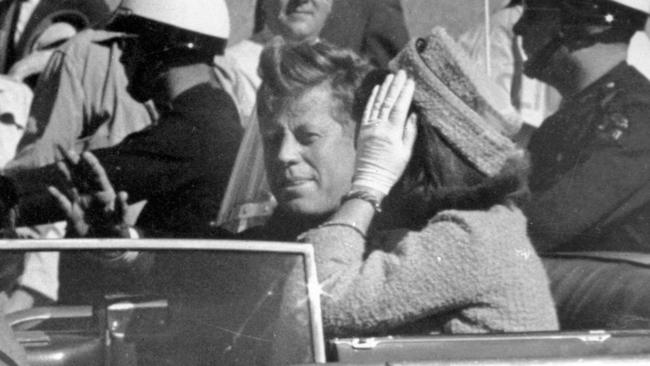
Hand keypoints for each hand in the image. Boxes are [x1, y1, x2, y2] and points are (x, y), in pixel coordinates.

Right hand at [48, 149, 129, 236]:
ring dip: (65, 174)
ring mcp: (81, 202)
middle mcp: (92, 194)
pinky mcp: (73, 214)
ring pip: (71, 185)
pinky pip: (64, 204)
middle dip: (75, 163)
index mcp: (105, 193)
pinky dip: (57, 197)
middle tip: (67, 150)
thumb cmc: (118, 227)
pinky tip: (51, 189)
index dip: (92, 164)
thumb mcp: (122, 218)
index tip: (85, 154)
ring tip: (59, 162)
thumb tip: (123, 193)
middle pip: (82, 175)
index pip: (97, 175)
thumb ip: (122, 206)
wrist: (107, 242)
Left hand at [353, 70, 416, 195]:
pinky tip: (377, 89)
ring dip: (384, 89)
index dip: (405, 93)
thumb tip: (413, 114)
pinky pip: (367, 111)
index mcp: (392, 132)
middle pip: (388, 102)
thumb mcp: (406, 153)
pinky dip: (372, 99)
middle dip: (396, 86)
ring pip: (377, 103)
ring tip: (390, 76)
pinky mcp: (362, 130)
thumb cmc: (392, 168)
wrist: (370, 179)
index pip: (399, 107)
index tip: (410, 81)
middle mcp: (379, 127)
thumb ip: (409, 132)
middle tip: (401, 72)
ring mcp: (369, 127)